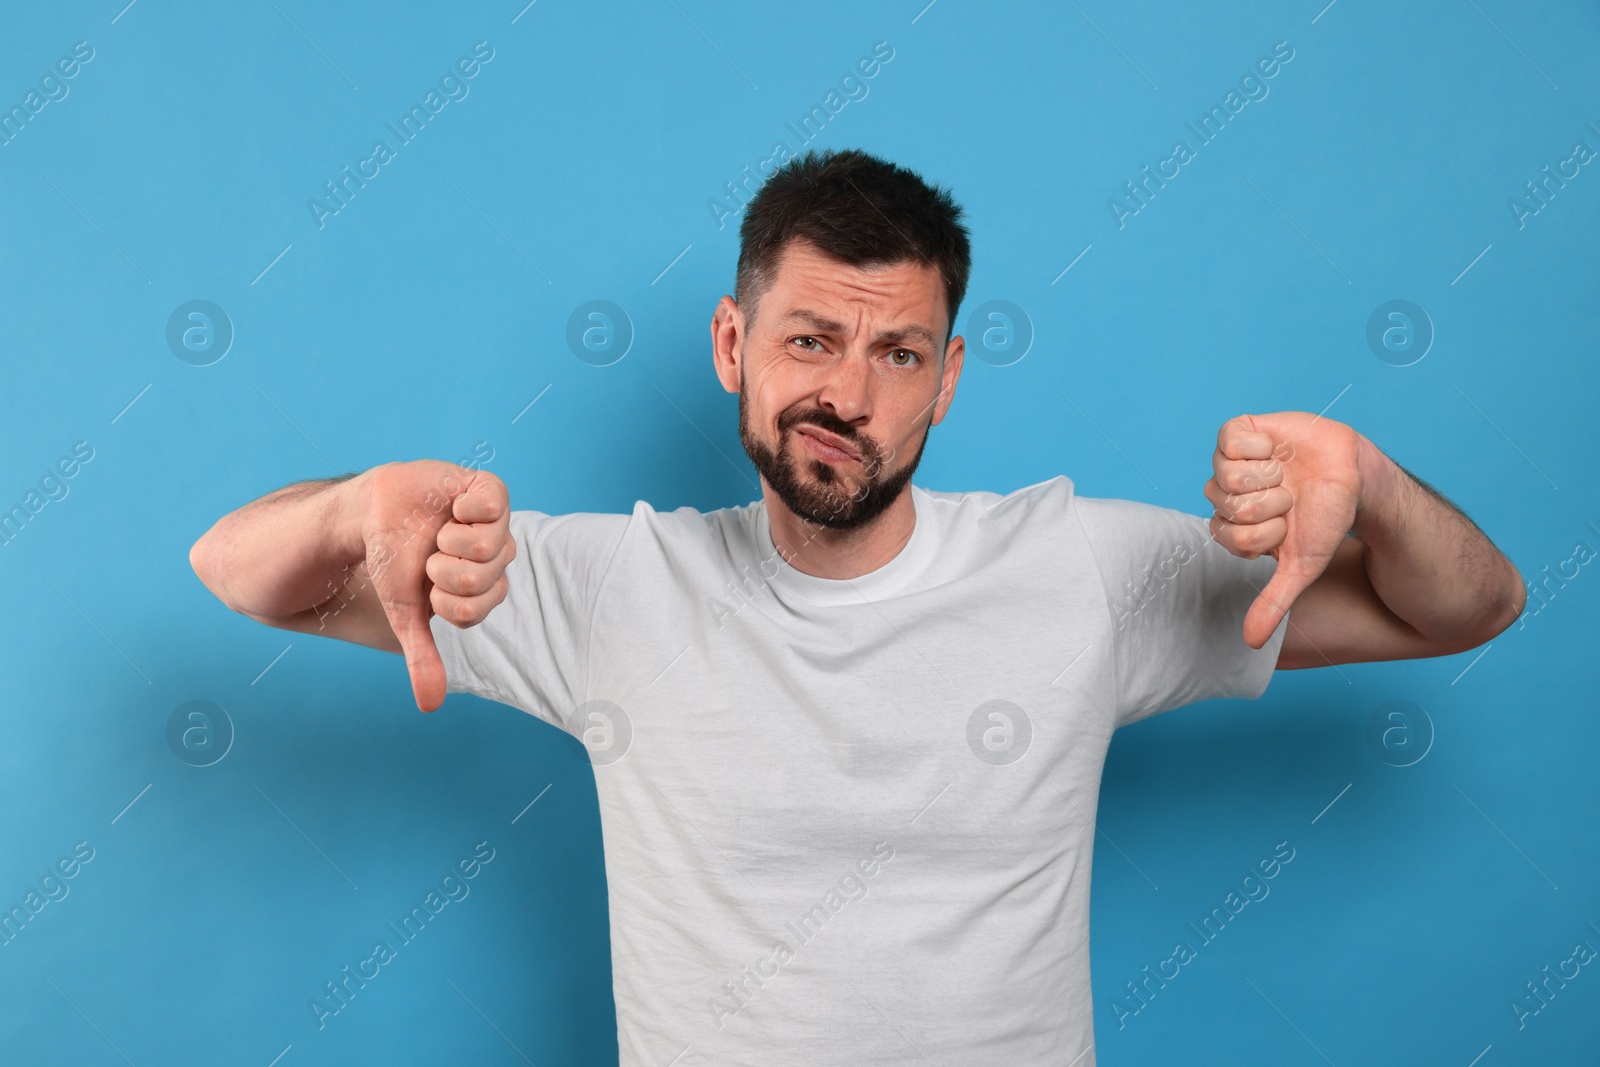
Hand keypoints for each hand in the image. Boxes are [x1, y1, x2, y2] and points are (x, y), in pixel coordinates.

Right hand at [356, 461, 515, 711]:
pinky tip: (452, 506)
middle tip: (431, 554)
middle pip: (481, 579)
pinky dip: (463, 510)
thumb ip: (423, 656)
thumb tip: (430, 707)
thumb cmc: (394, 562)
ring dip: (448, 540)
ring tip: (440, 530)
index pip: (475, 611)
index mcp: (486, 587)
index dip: (443, 600)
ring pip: (486, 547)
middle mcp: (498, 557)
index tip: (429, 587)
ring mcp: (498, 523)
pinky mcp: (490, 491)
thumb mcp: (407, 614)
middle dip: (442, 570)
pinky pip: (492, 506)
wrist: (372, 513)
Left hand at [1202, 412, 1361, 647]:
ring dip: (1267, 478)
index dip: (1261, 534)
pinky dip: (1259, 447)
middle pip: (1226, 505)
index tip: (1285, 528)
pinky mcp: (1240, 431)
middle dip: (1269, 506)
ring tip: (1285, 474)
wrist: (1354, 476)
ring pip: (1227, 475)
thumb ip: (1273, 602)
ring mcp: (1230, 461)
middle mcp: (1225, 493)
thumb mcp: (1301, 566)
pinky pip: (1228, 438)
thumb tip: (1251, 643)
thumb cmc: (1325, 520)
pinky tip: (1276, 449)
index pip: (1225, 535)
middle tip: (1289, 498)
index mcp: (1231, 524)